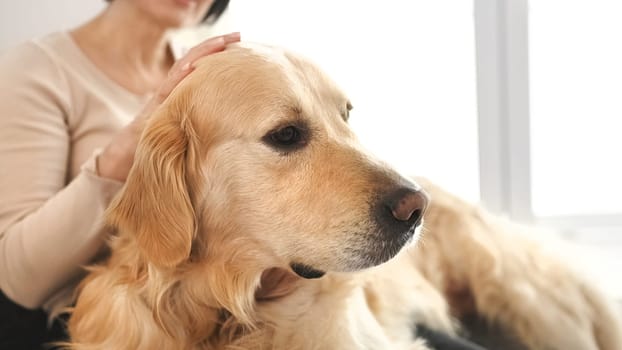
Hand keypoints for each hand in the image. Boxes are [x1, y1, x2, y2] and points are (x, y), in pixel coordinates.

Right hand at [97, 32, 240, 181]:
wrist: (118, 167)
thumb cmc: (152, 158)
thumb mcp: (185, 145)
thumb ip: (201, 136)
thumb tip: (231, 140)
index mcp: (181, 103)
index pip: (201, 74)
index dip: (218, 60)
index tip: (240, 49)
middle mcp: (171, 97)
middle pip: (194, 65)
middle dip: (215, 48)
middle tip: (237, 34)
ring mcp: (161, 102)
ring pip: (182, 70)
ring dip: (201, 54)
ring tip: (222, 40)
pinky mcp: (150, 112)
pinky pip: (166, 90)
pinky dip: (179, 76)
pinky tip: (192, 65)